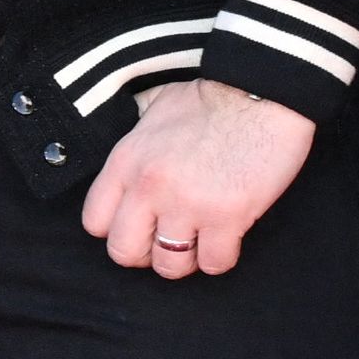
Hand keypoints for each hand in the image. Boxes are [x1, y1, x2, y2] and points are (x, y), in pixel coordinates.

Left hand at [81, 76, 312, 276]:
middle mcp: (149, 187)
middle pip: (124, 253)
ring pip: (169, 266)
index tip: (138, 226)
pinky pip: (214, 264)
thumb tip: (130, 145)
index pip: (95, 222)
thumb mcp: (156, 107)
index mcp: (126, 161)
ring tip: (199, 242)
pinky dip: (220, 257)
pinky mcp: (228, 217)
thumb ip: (136, 136)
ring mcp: (187, 205)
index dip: (116, 230)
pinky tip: (227, 239)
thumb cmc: (213, 97)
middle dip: (145, 253)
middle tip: (168, 242)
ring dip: (185, 260)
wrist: (264, 91)